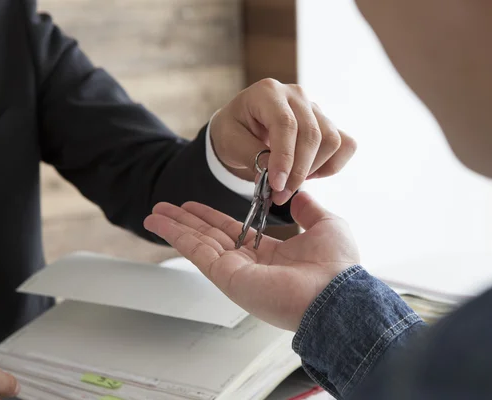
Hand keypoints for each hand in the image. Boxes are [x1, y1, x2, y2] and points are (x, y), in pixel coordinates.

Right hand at [144, 192, 359, 330]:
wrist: (337, 293)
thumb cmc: (337, 266)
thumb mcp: (326, 224)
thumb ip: (308, 209)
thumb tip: (300, 194)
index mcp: (270, 255)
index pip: (233, 232)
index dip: (212, 218)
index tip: (194, 207)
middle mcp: (250, 265)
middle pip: (209, 237)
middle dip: (186, 222)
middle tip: (164, 209)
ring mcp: (236, 272)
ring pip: (199, 244)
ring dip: (175, 228)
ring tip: (154, 213)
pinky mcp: (228, 277)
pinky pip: (197, 252)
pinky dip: (177, 236)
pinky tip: (161, 224)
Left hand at [210, 79, 356, 204]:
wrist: (241, 127)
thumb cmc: (233, 131)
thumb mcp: (230, 142)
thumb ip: (252, 155)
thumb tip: (277, 176)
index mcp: (267, 92)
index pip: (285, 124)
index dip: (284, 157)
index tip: (277, 185)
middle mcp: (295, 95)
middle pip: (312, 134)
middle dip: (298, 171)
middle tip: (280, 195)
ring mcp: (315, 108)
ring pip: (331, 140)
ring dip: (314, 169)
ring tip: (290, 182)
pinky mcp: (327, 123)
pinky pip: (345, 144)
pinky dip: (331, 165)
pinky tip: (309, 173)